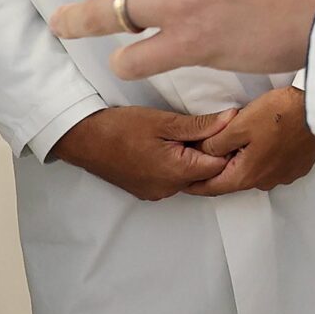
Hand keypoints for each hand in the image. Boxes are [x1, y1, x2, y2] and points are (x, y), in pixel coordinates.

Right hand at [49, 104, 230, 200]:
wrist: (82, 139)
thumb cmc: (120, 127)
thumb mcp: (164, 121)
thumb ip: (201, 125)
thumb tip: (232, 120)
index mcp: (177, 173)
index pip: (219, 166)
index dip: (227, 146)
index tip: (227, 128)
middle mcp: (169, 189)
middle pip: (205, 175)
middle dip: (211, 153)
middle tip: (208, 128)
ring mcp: (156, 192)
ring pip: (189, 177)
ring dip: (193, 158)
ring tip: (187, 134)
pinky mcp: (146, 190)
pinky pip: (172, 180)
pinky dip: (177, 164)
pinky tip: (170, 145)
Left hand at [187, 86, 314, 195]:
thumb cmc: (280, 114)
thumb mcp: (238, 125)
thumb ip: (215, 142)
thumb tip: (202, 152)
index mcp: (247, 175)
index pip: (213, 187)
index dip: (195, 184)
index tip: (183, 183)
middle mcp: (265, 181)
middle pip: (234, 179)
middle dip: (219, 169)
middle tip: (207, 155)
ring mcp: (284, 175)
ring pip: (255, 171)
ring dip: (243, 161)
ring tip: (238, 143)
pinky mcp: (298, 166)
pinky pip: (273, 166)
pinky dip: (263, 157)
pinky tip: (264, 141)